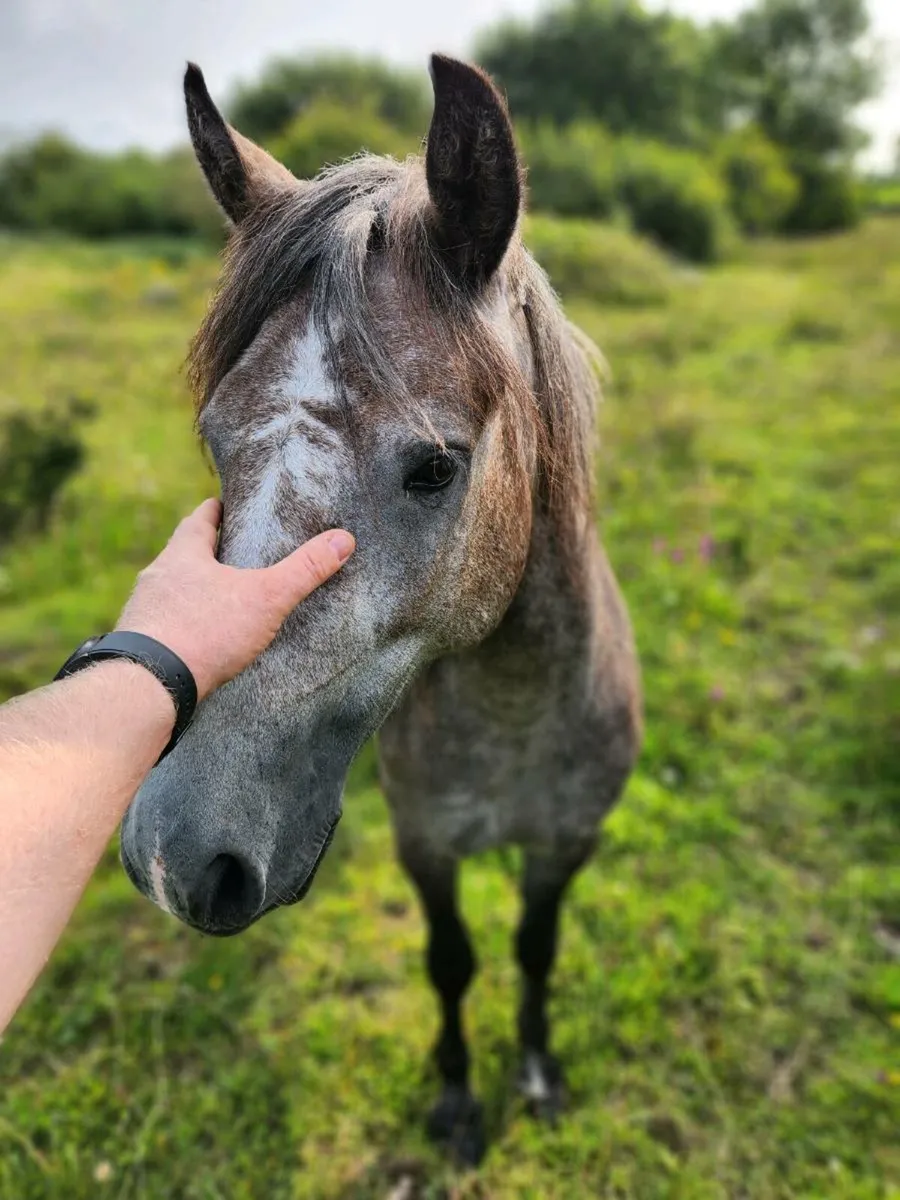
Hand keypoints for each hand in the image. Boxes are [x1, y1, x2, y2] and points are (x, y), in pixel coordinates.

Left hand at [116, 499, 353, 698]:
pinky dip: (182, 626)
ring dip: (192, 592)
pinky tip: (199, 640)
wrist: (150, 684)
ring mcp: (143, 611)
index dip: (216, 510)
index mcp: (183, 554)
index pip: (199, 519)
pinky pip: (164, 625)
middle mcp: (157, 577)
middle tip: (233, 554)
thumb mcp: (266, 597)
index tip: (228, 506)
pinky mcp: (139, 644)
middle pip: (183, 554)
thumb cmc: (206, 631)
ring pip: (171, 591)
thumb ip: (304, 570)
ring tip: (219, 600)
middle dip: (207, 553)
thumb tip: (343, 539)